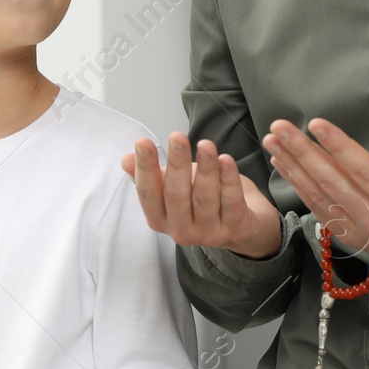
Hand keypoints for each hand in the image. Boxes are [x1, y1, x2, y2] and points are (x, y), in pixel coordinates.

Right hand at [122, 132, 283, 258]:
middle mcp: (181, 230)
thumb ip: (150, 176)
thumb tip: (126, 159)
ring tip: (206, 145)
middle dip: (176, 164)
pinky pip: (231, 202)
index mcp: (160, 219)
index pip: (148, 194)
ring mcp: (209, 232)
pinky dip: (229, 179)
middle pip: (176, 196)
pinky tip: (226, 160)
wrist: (243, 227)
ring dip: (205, 169)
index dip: (144, 168)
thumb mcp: (171, 189)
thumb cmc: (201, 201)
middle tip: (177, 136)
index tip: (142, 142)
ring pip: (205, 198)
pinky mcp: (236, 228)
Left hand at [263, 118, 368, 266]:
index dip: (338, 147)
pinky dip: (297, 185)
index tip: (317, 124)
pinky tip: (283, 163)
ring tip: (273, 141)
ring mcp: (357, 231)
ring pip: (319, 197)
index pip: (363, 172)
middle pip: (332, 183)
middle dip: (302, 153)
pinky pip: (317, 208)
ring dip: (292, 167)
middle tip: (280, 128)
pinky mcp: (346, 235)